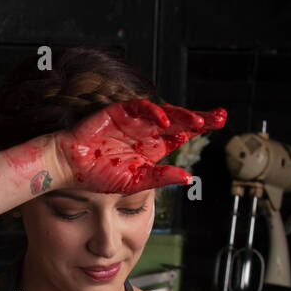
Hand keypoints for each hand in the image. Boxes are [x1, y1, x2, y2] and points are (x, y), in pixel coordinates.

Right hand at [50, 98, 226, 193]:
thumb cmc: (97, 176)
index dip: (200, 128)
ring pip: (164, 114)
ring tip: (199, 122)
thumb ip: (160, 177)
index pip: (181, 136)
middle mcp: (147, 133)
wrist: (70, 166)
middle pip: (179, 122)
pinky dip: (153, 113)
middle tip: (220, 116)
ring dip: (182, 116)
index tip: (220, 124)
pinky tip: (165, 121)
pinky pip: (140, 109)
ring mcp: (134, 122)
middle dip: (200, 118)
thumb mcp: (135, 182)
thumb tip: (188, 177)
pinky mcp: (119, 112)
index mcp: (152, 149)